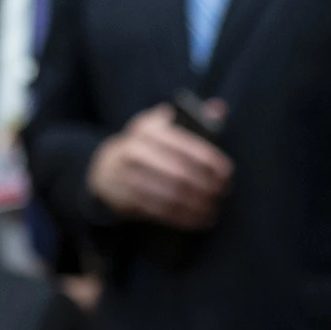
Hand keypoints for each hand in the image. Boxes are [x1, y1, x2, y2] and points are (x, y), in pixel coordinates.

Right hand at [86, 102, 231, 230]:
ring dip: (197, 206)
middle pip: (180, 174)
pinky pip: (161, 212)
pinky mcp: (125, 199)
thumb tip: (219, 108)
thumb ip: (193, 118)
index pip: (187, 146)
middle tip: (222, 193)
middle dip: (206, 186)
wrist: (104, 168)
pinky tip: (199, 221)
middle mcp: (135, 151)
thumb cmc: (145, 146)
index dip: (211, 161)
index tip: (226, 173)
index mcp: (148, 129)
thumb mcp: (161, 126)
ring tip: (214, 209)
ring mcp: (127, 177)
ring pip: (171, 196)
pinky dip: (184, 219)